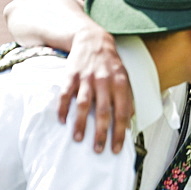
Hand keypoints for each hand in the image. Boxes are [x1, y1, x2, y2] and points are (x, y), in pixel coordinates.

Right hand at [58, 25, 132, 152]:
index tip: (116, 148)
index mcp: (120, 84)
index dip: (119, 132)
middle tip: (99, 150)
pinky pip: (66, 94)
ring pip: (84, 105)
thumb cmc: (111, 64)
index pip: (121, 113)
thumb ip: (126, 99)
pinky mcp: (71, 75)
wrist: (93, 40)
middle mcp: (104, 82)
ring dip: (81, 124)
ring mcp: (87, 78)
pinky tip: (62, 121)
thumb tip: (128, 122)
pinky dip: (63, 108)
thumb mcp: (124, 78)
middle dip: (101, 133)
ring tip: (79, 139)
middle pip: (103, 112)